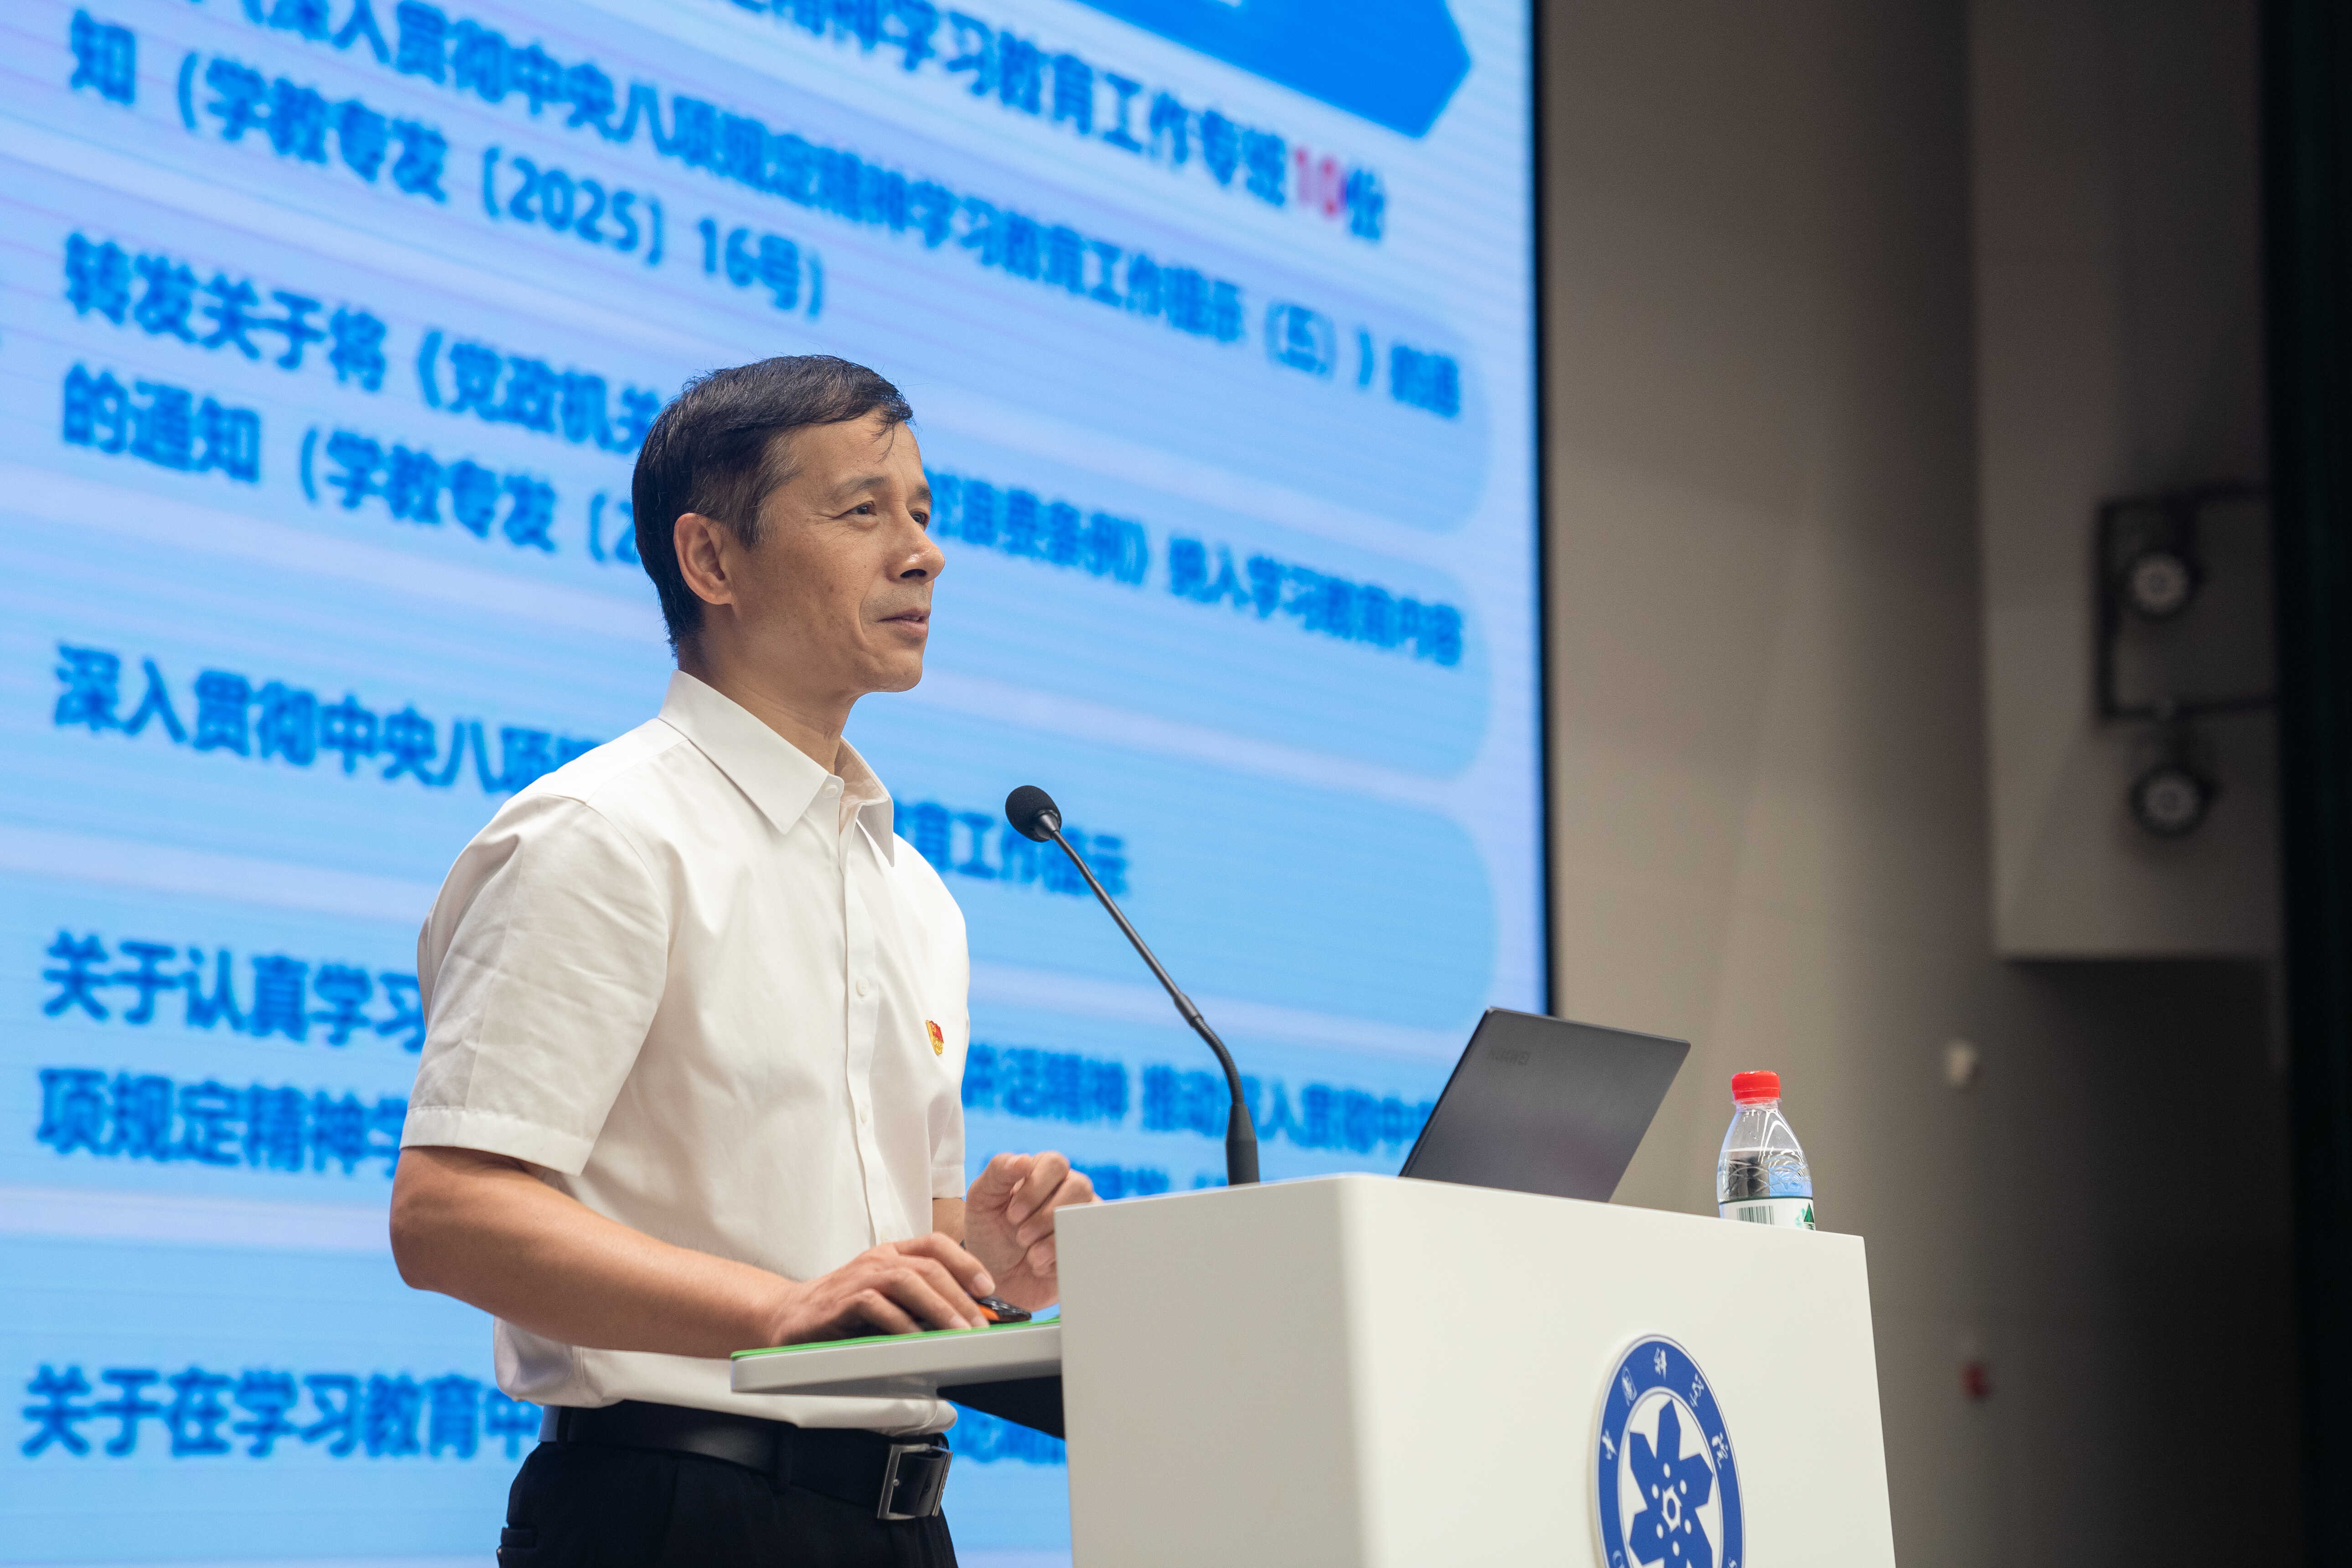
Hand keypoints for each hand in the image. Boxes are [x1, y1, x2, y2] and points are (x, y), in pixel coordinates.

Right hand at [761, 1234, 996, 1343]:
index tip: (988, 1287)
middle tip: (980, 1325)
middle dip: (961, 1295)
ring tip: (959, 1332)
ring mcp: (860, 1277)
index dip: (966, 1262)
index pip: (936, 1244)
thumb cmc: (842, 1311)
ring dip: (939, 1307)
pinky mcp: (842, 1301)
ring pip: (908, 1280)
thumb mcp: (886, 1300)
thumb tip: (964, 1320)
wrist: (788, 1317)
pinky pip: (877, 1306)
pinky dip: (901, 1323)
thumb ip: (917, 1303)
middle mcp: (878, 1259)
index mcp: (891, 1253)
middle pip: (929, 1265)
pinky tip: (917, 1340)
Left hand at [964, 1151, 1096, 1310]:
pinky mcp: (1086, 1246)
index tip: (1013, 1214)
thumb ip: (998, 1173)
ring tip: (1031, 1255)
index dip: (1036, 1187)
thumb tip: (1024, 1159)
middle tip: (1021, 1236)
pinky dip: (1062, 1259)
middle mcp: (1067, 1191)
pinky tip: (1040, 1265)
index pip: (1055, 1163)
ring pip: (1086, 1216)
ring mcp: (1080, 1218)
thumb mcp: (982, 1200)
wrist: (994, 1276)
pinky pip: (1090, 1246)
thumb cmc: (988, 1231)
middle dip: (1047, 1215)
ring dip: (1055, 1238)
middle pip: (1079, 1186)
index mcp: (1043, 1172)